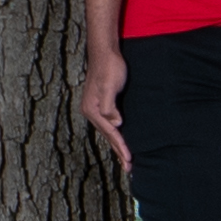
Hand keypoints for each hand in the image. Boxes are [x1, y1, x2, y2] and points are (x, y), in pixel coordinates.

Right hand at [80, 42, 130, 173]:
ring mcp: (95, 108)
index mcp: (92, 109)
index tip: (129, 159)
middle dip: (118, 152)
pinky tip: (119, 140)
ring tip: (125, 160)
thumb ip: (110, 106)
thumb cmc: (109, 67)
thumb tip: (116, 124)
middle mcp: (91, 111)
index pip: (110, 132)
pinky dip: (115, 135)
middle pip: (107, 136)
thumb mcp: (110, 86)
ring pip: (108, 132)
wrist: (105, 52)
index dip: (120, 146)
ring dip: (117, 146)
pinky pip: (109, 125)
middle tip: (129, 168)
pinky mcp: (101, 104)